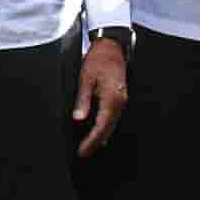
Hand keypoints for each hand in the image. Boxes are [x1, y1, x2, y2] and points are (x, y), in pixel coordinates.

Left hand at [74, 37, 127, 157]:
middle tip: (83, 154)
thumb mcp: (85, 78)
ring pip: (112, 124)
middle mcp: (120, 102)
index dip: (91, 141)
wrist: (112, 46)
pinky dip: (105, 126)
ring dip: (101, 136)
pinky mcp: (120, 97)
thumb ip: (83, 100)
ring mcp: (122, 100)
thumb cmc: (97, 59)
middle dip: (96, 142)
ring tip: (88, 146)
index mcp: (112, 98)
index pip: (101, 126)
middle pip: (108, 128)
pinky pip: (113, 116)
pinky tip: (98, 131)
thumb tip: (78, 119)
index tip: (82, 151)